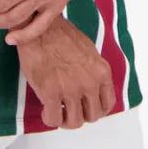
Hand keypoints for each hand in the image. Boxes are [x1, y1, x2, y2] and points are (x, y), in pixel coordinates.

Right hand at [15, 14, 115, 128]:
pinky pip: (53, 119)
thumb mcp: (88, 50)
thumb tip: (91, 88)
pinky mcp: (51, 92)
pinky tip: (45, 108)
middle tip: (69, 108)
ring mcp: (71, 89)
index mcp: (101, 71)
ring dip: (64, 119)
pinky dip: (49, 118)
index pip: (108, 104)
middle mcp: (90, 83)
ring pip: (74, 122)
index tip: (86, 107)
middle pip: (92, 116)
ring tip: (57, 110)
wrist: (39, 26)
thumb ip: (93, 71)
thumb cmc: (60, 34)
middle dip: (80, 114)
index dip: (95, 109)